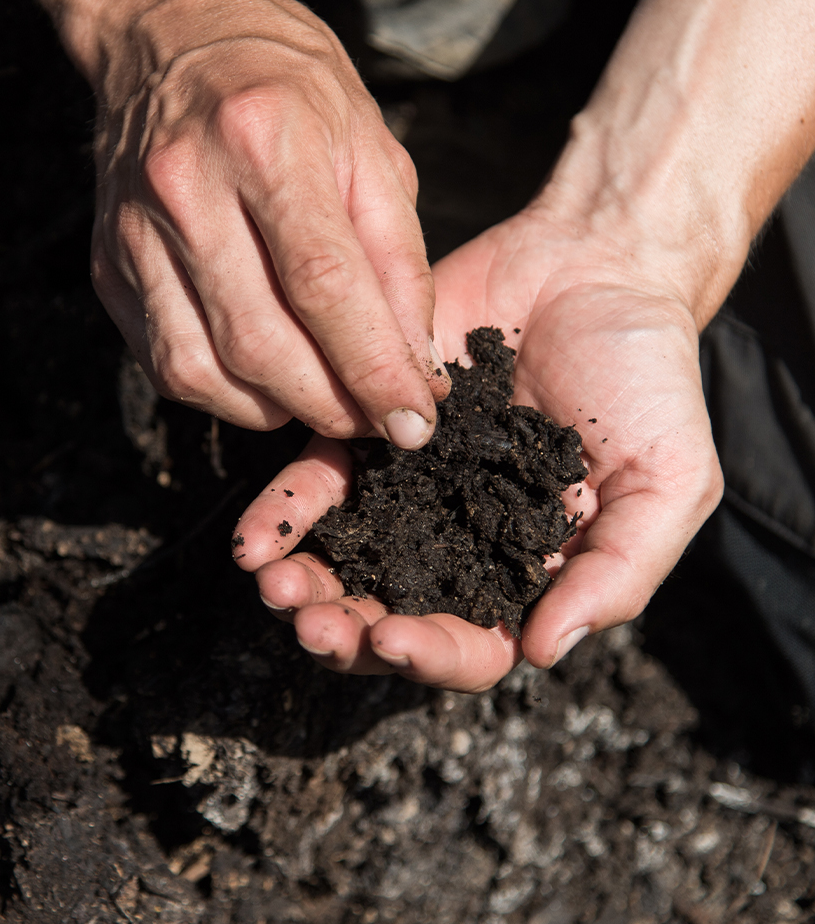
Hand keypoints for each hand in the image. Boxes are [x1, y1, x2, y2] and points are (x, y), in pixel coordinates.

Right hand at [88, 0, 447, 443]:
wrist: (173, 34)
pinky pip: (165, 365)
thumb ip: (399, 262)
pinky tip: (261, 374)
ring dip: (275, 408)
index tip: (413, 425)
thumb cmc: (290, 88)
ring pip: (202, 370)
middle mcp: (186, 188)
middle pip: (260, 343)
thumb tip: (414, 370)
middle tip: (371, 418)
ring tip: (318, 394)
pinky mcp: (107, 266)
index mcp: (265, 140)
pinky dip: (223, 392)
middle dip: (329, 404)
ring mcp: (134, 232)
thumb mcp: (371, 149)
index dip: (373, 369)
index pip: (324, 285)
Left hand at [232, 210, 723, 690]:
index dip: (431, 655)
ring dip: (302, 584)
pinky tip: (255, 537)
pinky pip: (318, 481)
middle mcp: (454, 541)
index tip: (392, 637)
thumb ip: (615, 573)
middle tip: (312, 626)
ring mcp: (407, 489)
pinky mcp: (367, 430)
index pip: (472, 644)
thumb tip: (543, 654)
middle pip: (388, 612)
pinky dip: (283, 511)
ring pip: (343, 558)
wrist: (596, 268)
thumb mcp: (668, 483)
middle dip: (344, 631)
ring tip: (273, 587)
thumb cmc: (645, 381)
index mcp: (522, 572)